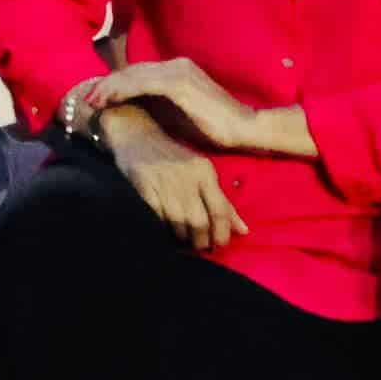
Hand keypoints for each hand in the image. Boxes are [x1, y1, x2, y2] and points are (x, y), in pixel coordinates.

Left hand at [66, 58, 270, 153]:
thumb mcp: (177, 113)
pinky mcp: (179, 83)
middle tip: (85, 97)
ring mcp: (177, 71)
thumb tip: (127, 108)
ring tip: (91, 100)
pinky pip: (142, 83)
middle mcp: (174, 65)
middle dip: (106, 84)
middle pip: (131, 71)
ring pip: (132, 75)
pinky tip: (108, 99)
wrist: (244, 127)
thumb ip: (155, 105)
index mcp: (174, 70)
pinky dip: (122, 90)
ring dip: (109, 87)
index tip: (94, 96)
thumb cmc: (212, 125)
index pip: (136, 73)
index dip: (113, 84)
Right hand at [99, 104, 245, 250]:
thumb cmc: (174, 157)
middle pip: (199, 221)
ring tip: (183, 239)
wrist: (137, 134)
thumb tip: (243, 231)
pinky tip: (165, 229)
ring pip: (178, 223)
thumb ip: (223, 201)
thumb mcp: (203, 172)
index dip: (222, 233)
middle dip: (201, 240)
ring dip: (182, 237)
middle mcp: (186, 178)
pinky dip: (162, 227)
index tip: (219, 243)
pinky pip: (157, 217)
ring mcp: (163, 183)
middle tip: (200, 245)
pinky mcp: (143, 186)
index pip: (220, 210)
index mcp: (204, 173)